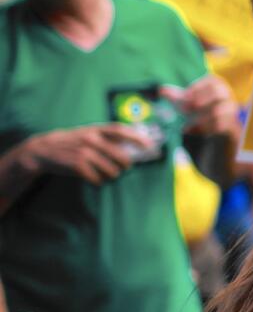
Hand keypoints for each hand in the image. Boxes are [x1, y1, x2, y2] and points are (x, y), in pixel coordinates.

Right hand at [20, 124, 153, 184]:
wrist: (43, 150)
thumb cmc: (73, 143)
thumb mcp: (89, 134)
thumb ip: (108, 138)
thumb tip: (135, 144)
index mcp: (96, 129)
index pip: (121, 131)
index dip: (137, 138)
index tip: (150, 146)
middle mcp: (92, 139)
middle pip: (122, 157)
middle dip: (126, 166)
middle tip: (122, 168)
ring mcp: (85, 152)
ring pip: (113, 171)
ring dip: (111, 176)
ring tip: (104, 173)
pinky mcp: (78, 165)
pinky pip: (98, 179)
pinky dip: (98, 182)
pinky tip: (93, 178)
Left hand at [163, 76, 239, 137]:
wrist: (214, 131)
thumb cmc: (200, 110)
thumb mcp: (187, 103)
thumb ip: (175, 96)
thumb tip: (161, 90)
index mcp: (217, 85)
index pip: (212, 81)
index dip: (197, 89)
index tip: (184, 98)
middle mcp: (227, 96)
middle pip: (219, 92)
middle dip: (201, 100)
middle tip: (185, 110)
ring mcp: (232, 110)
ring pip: (220, 111)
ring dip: (201, 118)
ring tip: (187, 124)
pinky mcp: (232, 125)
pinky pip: (222, 126)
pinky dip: (205, 129)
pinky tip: (192, 131)